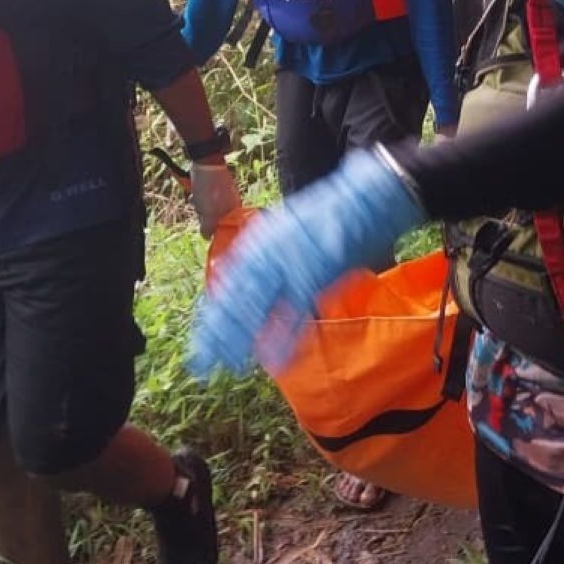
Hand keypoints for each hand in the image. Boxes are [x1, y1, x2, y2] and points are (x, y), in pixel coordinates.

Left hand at [188, 160, 242, 236]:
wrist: (206, 161)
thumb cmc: (210, 189)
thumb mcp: (209, 213)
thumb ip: (209, 228)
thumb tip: (206, 237)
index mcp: (234, 210)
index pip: (224, 227)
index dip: (213, 228)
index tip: (206, 226)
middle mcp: (230, 203)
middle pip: (214, 218)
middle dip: (203, 215)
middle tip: (200, 208)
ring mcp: (222, 194)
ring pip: (207, 208)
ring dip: (198, 205)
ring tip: (195, 197)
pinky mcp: (213, 187)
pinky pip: (203, 198)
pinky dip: (197, 197)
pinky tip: (194, 192)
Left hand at [190, 147, 425, 375]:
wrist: (361, 198)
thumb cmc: (327, 214)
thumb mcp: (283, 227)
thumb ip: (260, 251)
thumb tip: (230, 268)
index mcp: (257, 242)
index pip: (226, 284)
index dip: (214, 313)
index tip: (203, 337)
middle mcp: (264, 254)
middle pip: (233, 301)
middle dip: (217, 333)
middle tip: (202, 361)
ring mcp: (286, 267)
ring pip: (254, 309)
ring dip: (239, 339)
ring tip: (227, 365)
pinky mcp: (312, 278)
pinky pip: (292, 315)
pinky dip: (281, 340)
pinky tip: (270, 361)